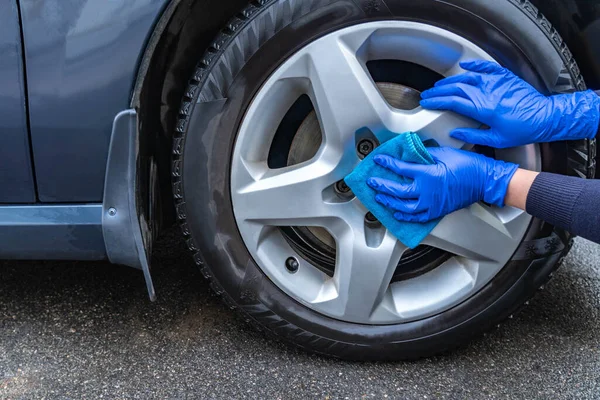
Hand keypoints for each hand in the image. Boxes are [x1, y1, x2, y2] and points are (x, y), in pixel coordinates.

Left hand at [367, 147, 517, 222]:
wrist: (485, 181)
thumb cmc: (468, 166)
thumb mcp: (444, 153)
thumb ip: (425, 154)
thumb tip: (413, 152)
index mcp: (427, 174)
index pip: (401, 169)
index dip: (387, 163)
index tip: (378, 160)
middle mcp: (426, 192)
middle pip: (397, 191)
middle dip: (382, 186)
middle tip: (372, 183)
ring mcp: (431, 204)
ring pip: (404, 207)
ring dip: (389, 203)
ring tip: (380, 199)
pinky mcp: (437, 211)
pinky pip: (417, 217)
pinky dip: (405, 216)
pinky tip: (397, 214)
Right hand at [420, 60, 599, 147]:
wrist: (545, 118)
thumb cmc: (523, 130)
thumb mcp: (496, 140)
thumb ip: (473, 136)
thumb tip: (456, 133)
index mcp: (483, 109)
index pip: (453, 102)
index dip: (437, 101)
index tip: (427, 102)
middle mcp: (487, 93)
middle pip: (456, 88)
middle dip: (438, 91)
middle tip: (428, 94)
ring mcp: (496, 83)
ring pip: (467, 77)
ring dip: (451, 80)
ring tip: (440, 85)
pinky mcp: (505, 78)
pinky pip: (486, 67)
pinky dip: (474, 65)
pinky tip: (465, 65)